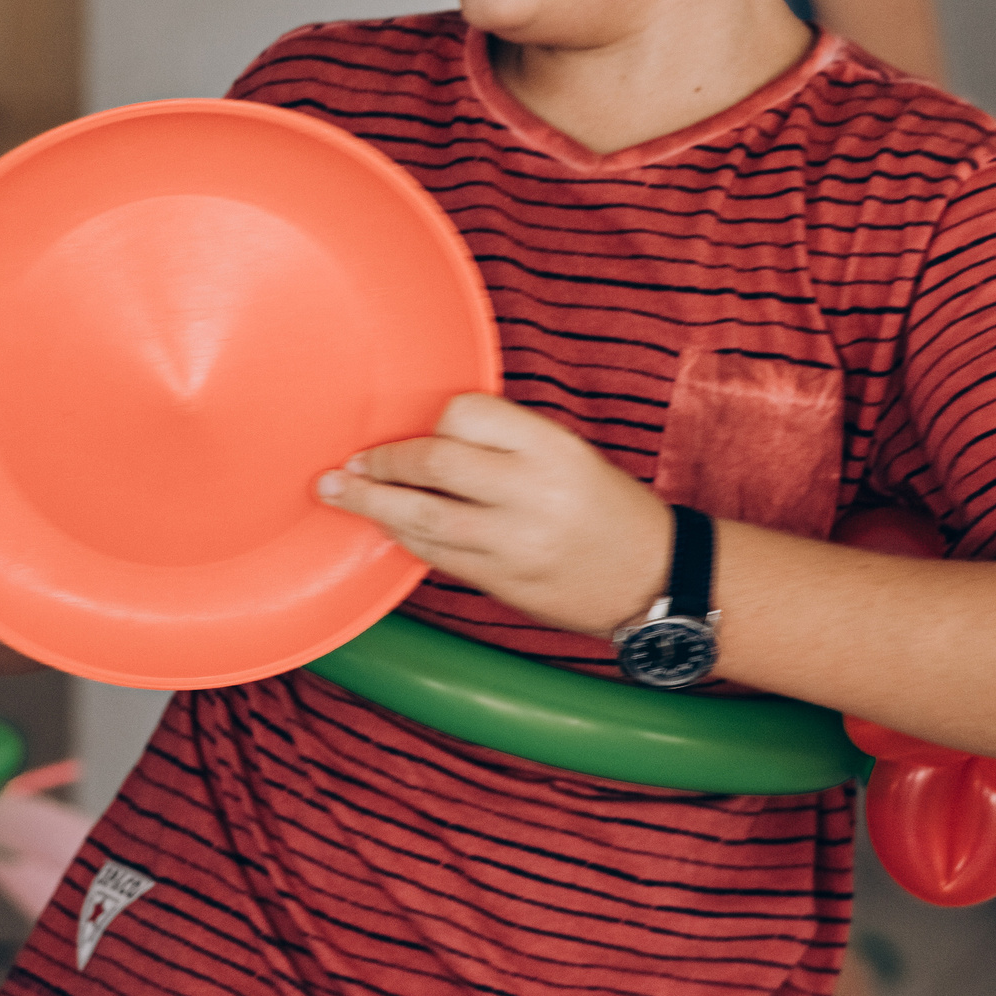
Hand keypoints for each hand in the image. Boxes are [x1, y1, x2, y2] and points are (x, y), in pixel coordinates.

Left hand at [315, 393, 674, 635]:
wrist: (655, 579)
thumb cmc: (607, 508)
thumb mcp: (567, 453)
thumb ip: (504, 442)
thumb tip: (429, 432)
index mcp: (550, 447)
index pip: (464, 413)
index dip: (430, 419)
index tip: (414, 427)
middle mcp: (531, 491)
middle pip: (432, 462)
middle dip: (381, 462)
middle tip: (352, 464)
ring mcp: (513, 542)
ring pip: (420, 516)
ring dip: (371, 503)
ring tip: (340, 492)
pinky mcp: (501, 582)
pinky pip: (434, 556)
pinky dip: (403, 538)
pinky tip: (387, 527)